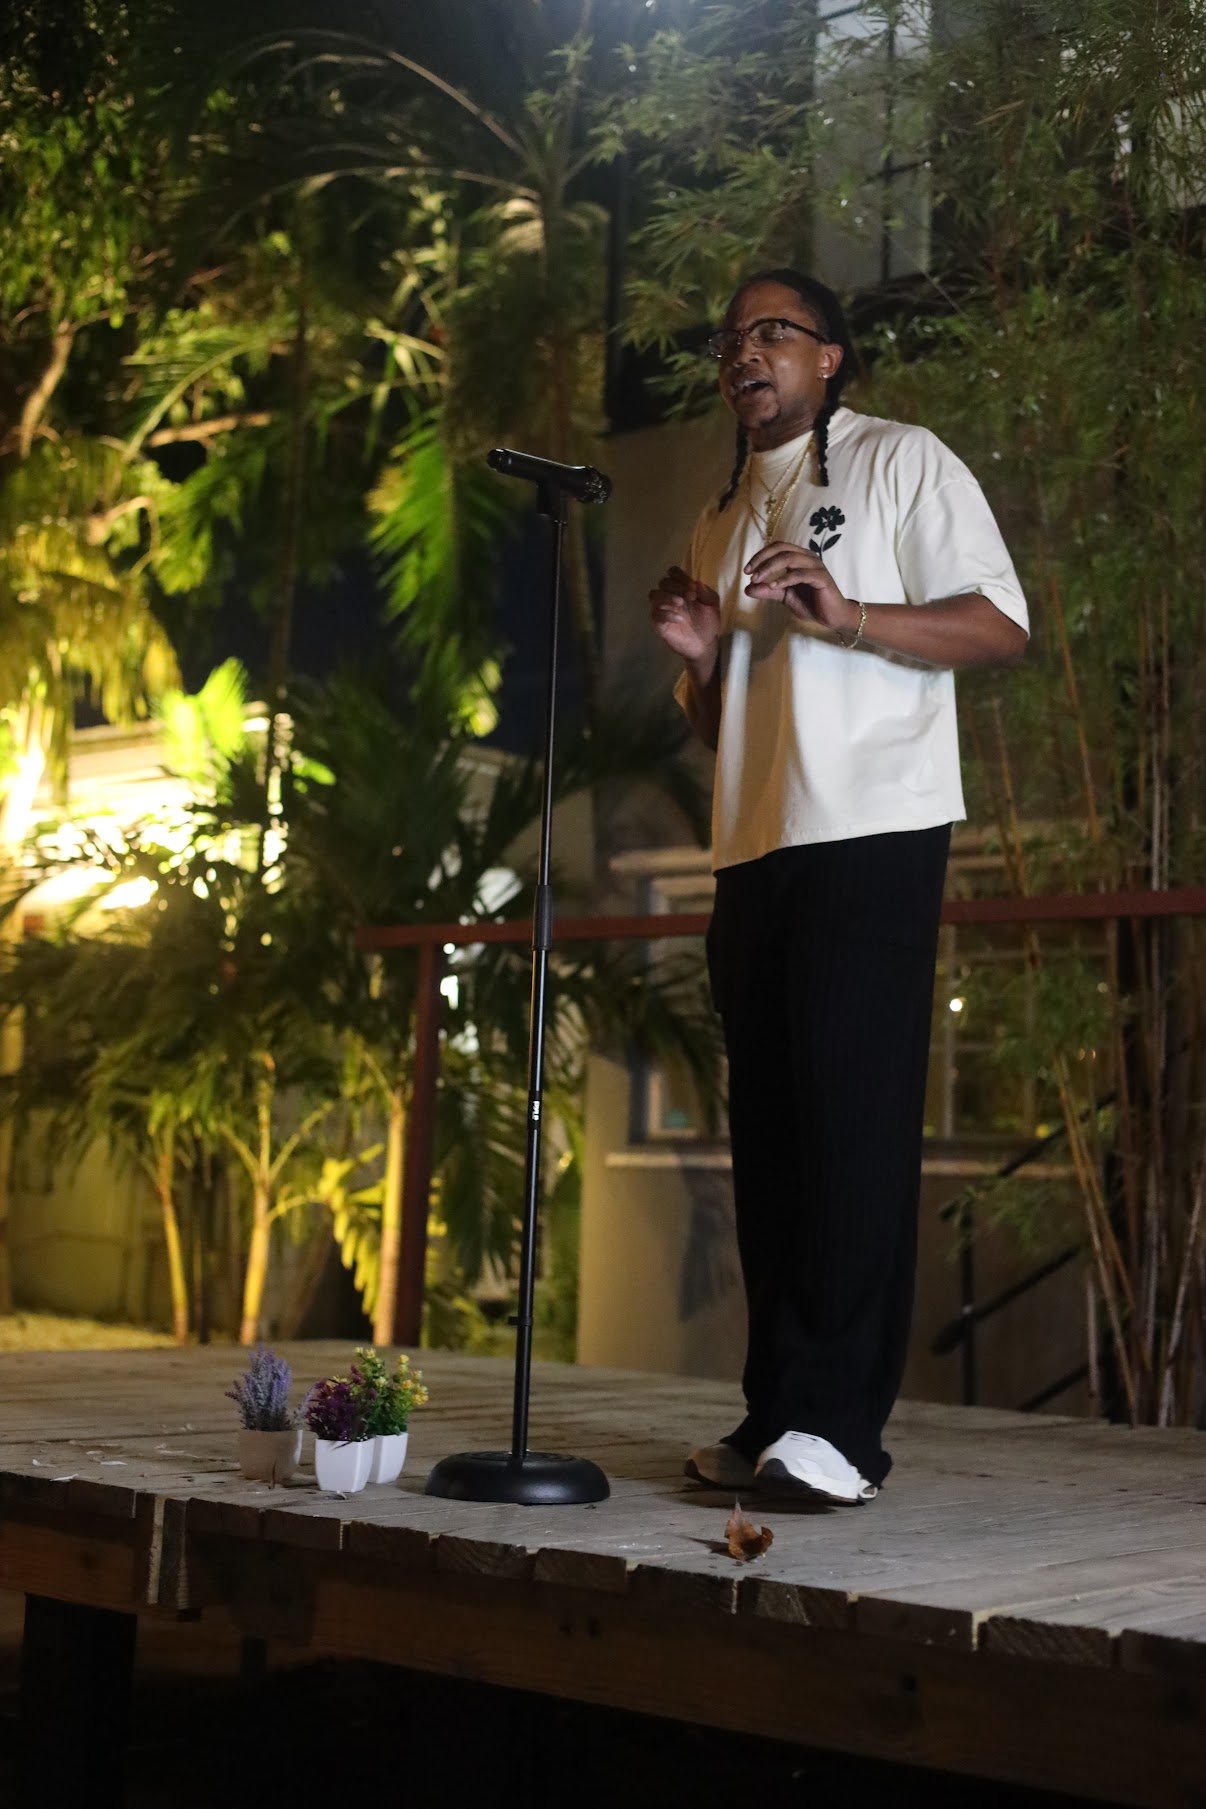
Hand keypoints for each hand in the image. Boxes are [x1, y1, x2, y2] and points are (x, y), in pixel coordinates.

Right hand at [649, 565, 720, 663]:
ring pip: (654, 595)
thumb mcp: (712, 605)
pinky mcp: (659, 624)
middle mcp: (669, 596)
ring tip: (681, 603)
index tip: (693, 587)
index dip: (681, 576)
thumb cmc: (708, 622)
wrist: (705, 643)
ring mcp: (663, 609)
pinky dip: (667, 614)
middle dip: (677, 586)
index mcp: (681, 588)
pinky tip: (680, 619)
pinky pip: (656, 615)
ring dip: (667, 596)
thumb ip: (706, 593)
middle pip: (663, 582)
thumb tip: (697, 583)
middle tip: (691, 596)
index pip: (673, 572)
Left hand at [744, 541, 860, 638]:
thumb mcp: (785, 597)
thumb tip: (747, 589)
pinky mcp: (822, 577)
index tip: (747, 571)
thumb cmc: (811, 604)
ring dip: (770, 568)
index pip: (777, 548)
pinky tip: (773, 586)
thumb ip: (768, 591)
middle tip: (750, 574)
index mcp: (799, 558)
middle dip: (762, 560)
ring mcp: (816, 566)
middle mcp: (808, 557)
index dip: (760, 556)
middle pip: (781, 549)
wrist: (832, 617)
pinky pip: (800, 574)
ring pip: (789, 558)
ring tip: (758, 580)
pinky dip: (784, 579)